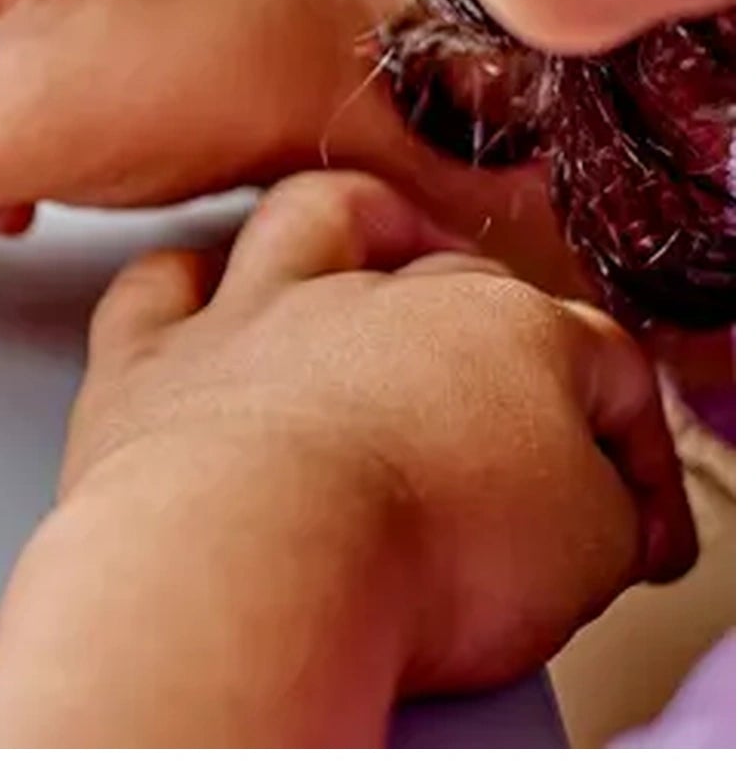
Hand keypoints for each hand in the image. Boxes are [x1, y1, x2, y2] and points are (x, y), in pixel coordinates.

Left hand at [42, 174, 694, 712]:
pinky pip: (160, 287)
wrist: (255, 562)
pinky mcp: (151, 361)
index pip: (601, 366)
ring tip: (376, 258)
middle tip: (518, 421)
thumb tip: (597, 513)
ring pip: (314, 218)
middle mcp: (375, 297)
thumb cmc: (419, 553)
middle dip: (505, 339)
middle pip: (463, 284)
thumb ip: (605, 512)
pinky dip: (182, 287)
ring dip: (354, 225)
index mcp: (507, 330)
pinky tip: (201, 304)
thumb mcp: (591, 552)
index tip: (629, 528)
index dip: (627, 453)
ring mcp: (256, 317)